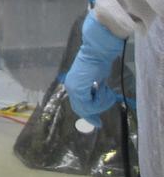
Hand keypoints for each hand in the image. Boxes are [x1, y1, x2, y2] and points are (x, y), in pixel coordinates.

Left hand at [63, 11, 125, 125]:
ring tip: (106, 90)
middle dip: (95, 112)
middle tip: (101, 118)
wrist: (97, 53)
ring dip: (101, 103)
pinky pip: (90, 104)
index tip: (97, 123)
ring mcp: (73, 88)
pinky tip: (104, 89)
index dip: (87, 115)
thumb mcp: (96, 80)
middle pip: (82, 109)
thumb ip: (94, 91)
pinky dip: (100, 100)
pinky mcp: (79, 90)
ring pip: (88, 108)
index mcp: (73, 84)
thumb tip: (97, 101)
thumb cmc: (99, 63)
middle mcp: (70, 87)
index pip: (78, 105)